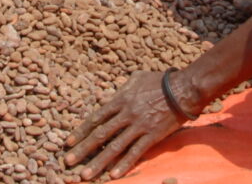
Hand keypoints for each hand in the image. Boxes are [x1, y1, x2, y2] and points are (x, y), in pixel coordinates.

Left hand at [64, 70, 187, 180]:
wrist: (183, 89)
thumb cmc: (160, 81)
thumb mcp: (136, 78)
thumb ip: (122, 88)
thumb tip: (112, 94)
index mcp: (120, 99)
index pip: (95, 118)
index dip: (80, 132)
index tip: (68, 143)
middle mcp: (126, 114)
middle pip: (100, 134)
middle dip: (82, 149)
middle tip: (67, 161)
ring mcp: (138, 126)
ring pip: (114, 147)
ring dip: (98, 162)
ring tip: (85, 174)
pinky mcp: (152, 136)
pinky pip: (135, 152)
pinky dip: (124, 165)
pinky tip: (113, 176)